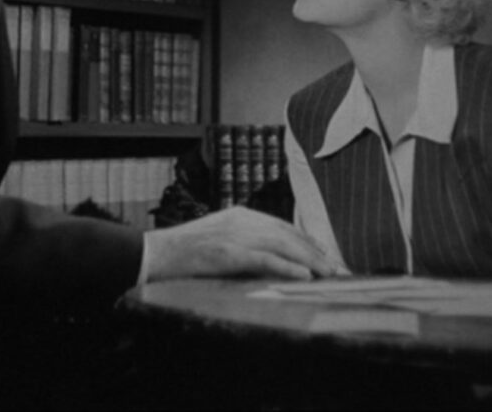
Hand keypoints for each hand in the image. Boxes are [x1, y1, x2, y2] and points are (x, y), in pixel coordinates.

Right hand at [143, 206, 338, 281]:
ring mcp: (235, 235)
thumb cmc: (185, 251)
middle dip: (315, 252)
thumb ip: (244, 241)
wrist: (155, 253)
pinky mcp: (227, 253)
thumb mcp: (219, 238)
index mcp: (241, 215)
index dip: (307, 241)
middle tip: (337, 268)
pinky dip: (287, 267)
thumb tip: (272, 257)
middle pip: (288, 234)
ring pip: (282, 245)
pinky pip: (264, 260)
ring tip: (328, 273)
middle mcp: (242, 220)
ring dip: (309, 260)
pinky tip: (304, 275)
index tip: (326, 255)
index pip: (283, 226)